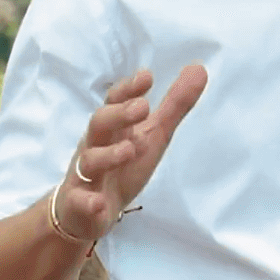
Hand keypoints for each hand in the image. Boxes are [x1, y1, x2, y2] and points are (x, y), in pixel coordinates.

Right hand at [54, 65, 207, 242]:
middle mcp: (96, 145)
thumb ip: (174, 105)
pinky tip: (98, 203)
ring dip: (108, 154)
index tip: (146, 77)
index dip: (127, 89)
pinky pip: (80, 201)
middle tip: (142, 107)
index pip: (115, 102)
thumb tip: (199, 68)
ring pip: (90, 160)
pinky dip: (88, 202)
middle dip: (118, 114)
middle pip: (99, 124)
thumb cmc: (122, 165)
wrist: (86, 211)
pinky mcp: (79, 203)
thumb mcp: (153, 134)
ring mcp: (85, 175)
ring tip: (129, 149)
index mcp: (114, 128)